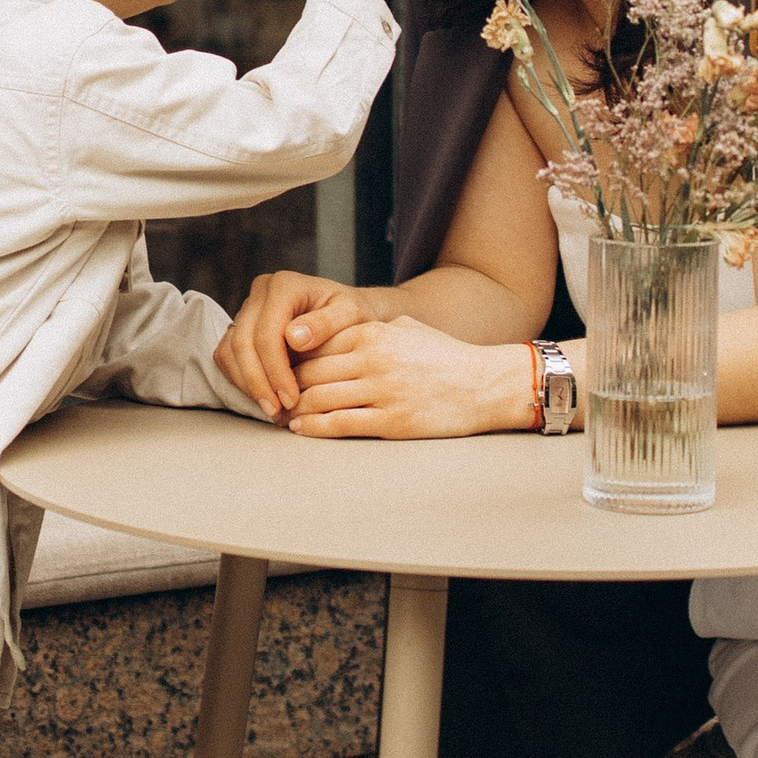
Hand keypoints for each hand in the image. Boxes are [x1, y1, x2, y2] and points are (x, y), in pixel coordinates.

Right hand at [216, 269, 366, 417]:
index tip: (290, 398)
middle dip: (258, 382)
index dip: (275, 370)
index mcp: (284, 286)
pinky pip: (227, 356)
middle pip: (243, 343)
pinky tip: (264, 396)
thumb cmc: (351, 315)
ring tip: (271, 408)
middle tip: (277, 410)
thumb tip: (294, 337)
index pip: (267, 333)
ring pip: (230, 351)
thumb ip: (326, 323)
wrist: (346, 315)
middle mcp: (260, 293)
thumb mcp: (351, 314)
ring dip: (247, 384)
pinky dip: (241, 379)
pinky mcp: (241, 326)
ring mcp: (247, 309)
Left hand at [286, 314, 541, 440]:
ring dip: (295, 410)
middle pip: (310, 373)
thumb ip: (368, 330)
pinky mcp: (392, 420)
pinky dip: (313, 427)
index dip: (290, 360)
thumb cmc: (445, 357)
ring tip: (281, 416)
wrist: (486, 385)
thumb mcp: (406, 329)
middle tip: (270, 398)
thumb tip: (330, 336)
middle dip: (286, 387)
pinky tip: (300, 428)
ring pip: (319, 399)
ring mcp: (382, 391)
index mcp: (374, 333)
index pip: (314, 345)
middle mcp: (374, 358)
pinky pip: (339, 423)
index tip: (276, 371)